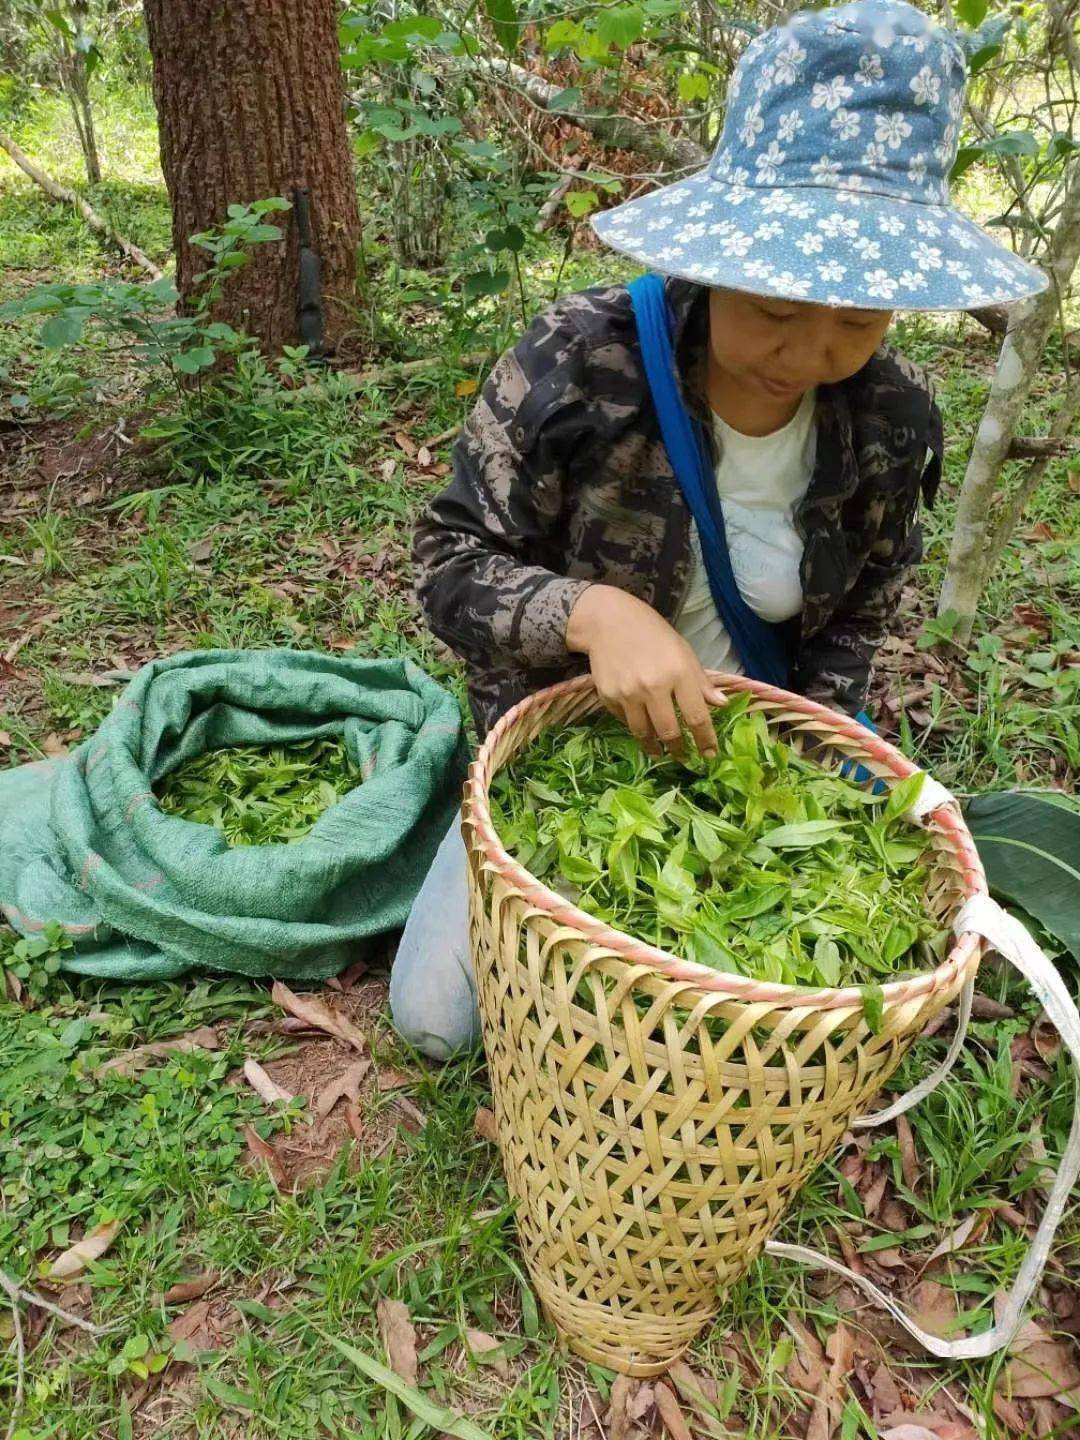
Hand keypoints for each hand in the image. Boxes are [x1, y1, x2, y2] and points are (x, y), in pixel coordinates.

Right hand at [566, 585, 725, 757]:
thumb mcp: (683, 652)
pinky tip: (640, 726)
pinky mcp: (608, 697)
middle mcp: (653, 687)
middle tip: (685, 758)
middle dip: (680, 750)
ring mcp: (628, 694)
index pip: (697, 717)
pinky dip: (635, 726)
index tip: (710, 755)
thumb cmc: (653, 634)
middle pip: (670, 732)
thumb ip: (701, 682)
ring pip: (644, 733)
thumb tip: (722, 705)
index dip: (705, 740)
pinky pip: (625, 721)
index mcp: (679, 673)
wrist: (608, 622)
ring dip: (655, 748)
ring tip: (661, 753)